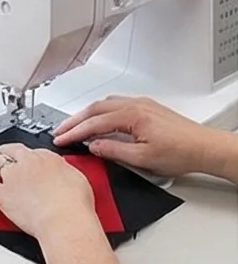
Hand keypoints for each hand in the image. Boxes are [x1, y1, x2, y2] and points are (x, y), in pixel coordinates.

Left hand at [0, 143, 97, 239]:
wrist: (63, 218)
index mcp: (48, 158)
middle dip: (5, 150)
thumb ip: (65, 173)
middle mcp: (28, 163)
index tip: (27, 158)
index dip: (28, 155)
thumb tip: (63, 174)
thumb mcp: (78, 180)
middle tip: (3, 152)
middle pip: (12, 151)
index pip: (34, 151)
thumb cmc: (74, 204)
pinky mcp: (2, 195)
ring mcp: (12, 178)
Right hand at [52, 96, 222, 177]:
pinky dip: (100, 113)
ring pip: (105, 104)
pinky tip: (97, 121)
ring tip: (74, 127)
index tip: (60, 140)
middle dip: (74, 120)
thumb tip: (93, 146)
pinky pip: (116, 105)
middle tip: (59, 132)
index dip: (74, 132)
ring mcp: (142, 105)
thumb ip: (113, 150)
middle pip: (96, 108)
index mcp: (132, 116)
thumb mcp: (141, 158)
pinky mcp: (147, 109)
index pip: (94, 123)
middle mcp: (137, 105)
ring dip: (86, 115)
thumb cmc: (180, 152)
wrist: (204, 148)